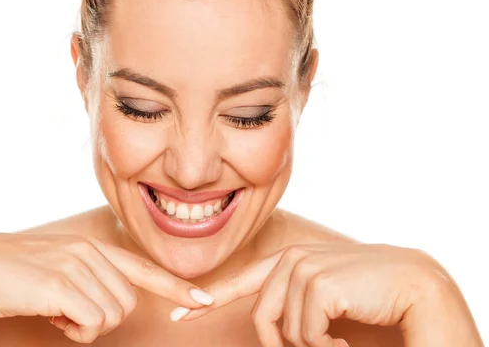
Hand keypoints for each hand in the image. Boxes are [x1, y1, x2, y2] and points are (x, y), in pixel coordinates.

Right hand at [0, 232, 212, 343]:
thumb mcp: (57, 273)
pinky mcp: (62, 282)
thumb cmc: (13, 279)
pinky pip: (92, 323)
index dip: (175, 285)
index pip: (142, 268)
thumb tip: (111, 304)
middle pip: (127, 303)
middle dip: (101, 318)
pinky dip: (73, 330)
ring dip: (83, 325)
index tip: (204, 298)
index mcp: (90, 247)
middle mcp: (89, 251)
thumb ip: (88, 279)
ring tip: (53, 310)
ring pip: (112, 316)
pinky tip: (48, 314)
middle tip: (64, 311)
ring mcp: (76, 264)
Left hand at [177, 243, 454, 346]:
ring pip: (284, 330)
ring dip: (312, 346)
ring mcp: (303, 267)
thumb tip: (271, 329)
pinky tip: (346, 338)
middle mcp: (291, 258)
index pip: (244, 281)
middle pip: (262, 317)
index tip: (183, 313)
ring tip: (339, 338)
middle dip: (280, 345)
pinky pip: (305, 334)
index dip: (211, 297)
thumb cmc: (369, 297)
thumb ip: (293, 303)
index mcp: (290, 259)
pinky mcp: (317, 282)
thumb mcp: (324, 299)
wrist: (414, 288)